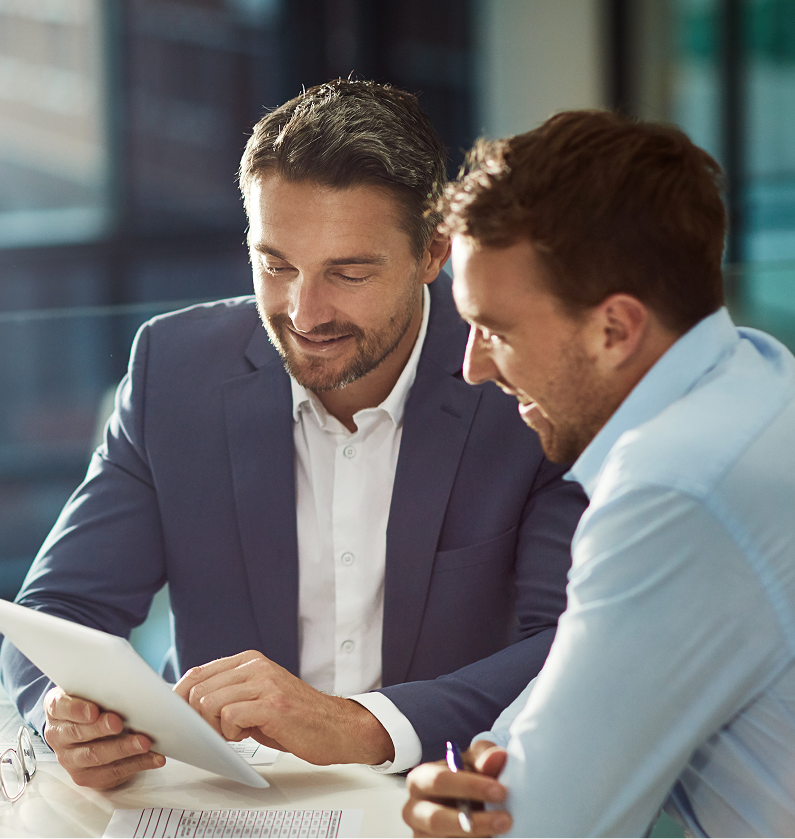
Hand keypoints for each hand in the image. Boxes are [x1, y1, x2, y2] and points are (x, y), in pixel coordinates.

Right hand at [43, 686, 164, 788]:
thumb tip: (139, 682)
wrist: (87, 725)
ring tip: (144, 743)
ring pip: (95, 755)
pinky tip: (153, 757)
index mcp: (57, 708)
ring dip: (122, 749)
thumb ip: (105, 684)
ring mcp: (70, 758)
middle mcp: (58, 735)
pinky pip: (112, 772)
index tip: (94, 711)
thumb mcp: (93, 688)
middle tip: (119, 723)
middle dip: (101, 729)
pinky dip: (136, 764)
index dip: (76, 709)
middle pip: (77, 734)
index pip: (60, 707)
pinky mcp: (86, 776)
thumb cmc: (94, 701)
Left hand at [174, 650, 393, 765]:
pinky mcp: (272, 703)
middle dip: (198, 717)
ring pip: (210, 702)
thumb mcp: (258, 698)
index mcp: (250, 660)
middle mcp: (256, 665)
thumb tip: (189, 705)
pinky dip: (231, 733)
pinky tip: (248, 734)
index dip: (180, 698)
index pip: (198, 673)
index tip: (178, 717)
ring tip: (238, 732)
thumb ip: (229, 694)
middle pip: (199, 688)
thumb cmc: (296, 718)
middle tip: (218, 731)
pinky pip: (230, 716)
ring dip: (216, 726)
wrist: (336, 726)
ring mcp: (264, 682)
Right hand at [404, 740, 511, 836]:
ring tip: (501, 831)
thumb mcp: (474, 762)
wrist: (465, 800)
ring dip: (475, 838)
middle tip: (505, 820)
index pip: (439, 781)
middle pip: (436, 819)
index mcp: (420, 780)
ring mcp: (420, 835)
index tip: (500, 791)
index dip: (470, 786)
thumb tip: (497, 757)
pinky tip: (490, 838)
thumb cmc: (466, 777)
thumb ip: (484, 758)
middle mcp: (413, 810)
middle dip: (473, 822)